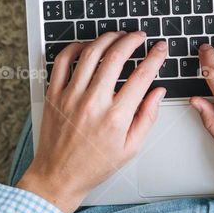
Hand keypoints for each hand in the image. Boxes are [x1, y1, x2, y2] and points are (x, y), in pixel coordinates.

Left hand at [17, 31, 167, 212]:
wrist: (58, 176)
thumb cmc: (94, 165)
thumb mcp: (130, 148)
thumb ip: (147, 117)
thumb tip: (158, 92)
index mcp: (116, 117)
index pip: (141, 76)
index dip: (154, 57)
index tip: (159, 48)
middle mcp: (93, 102)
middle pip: (116, 57)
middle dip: (132, 40)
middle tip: (139, 36)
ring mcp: (71, 96)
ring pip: (90, 54)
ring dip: (107, 39)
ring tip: (117, 36)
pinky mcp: (54, 94)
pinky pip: (62, 61)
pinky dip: (75, 48)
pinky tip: (86, 46)